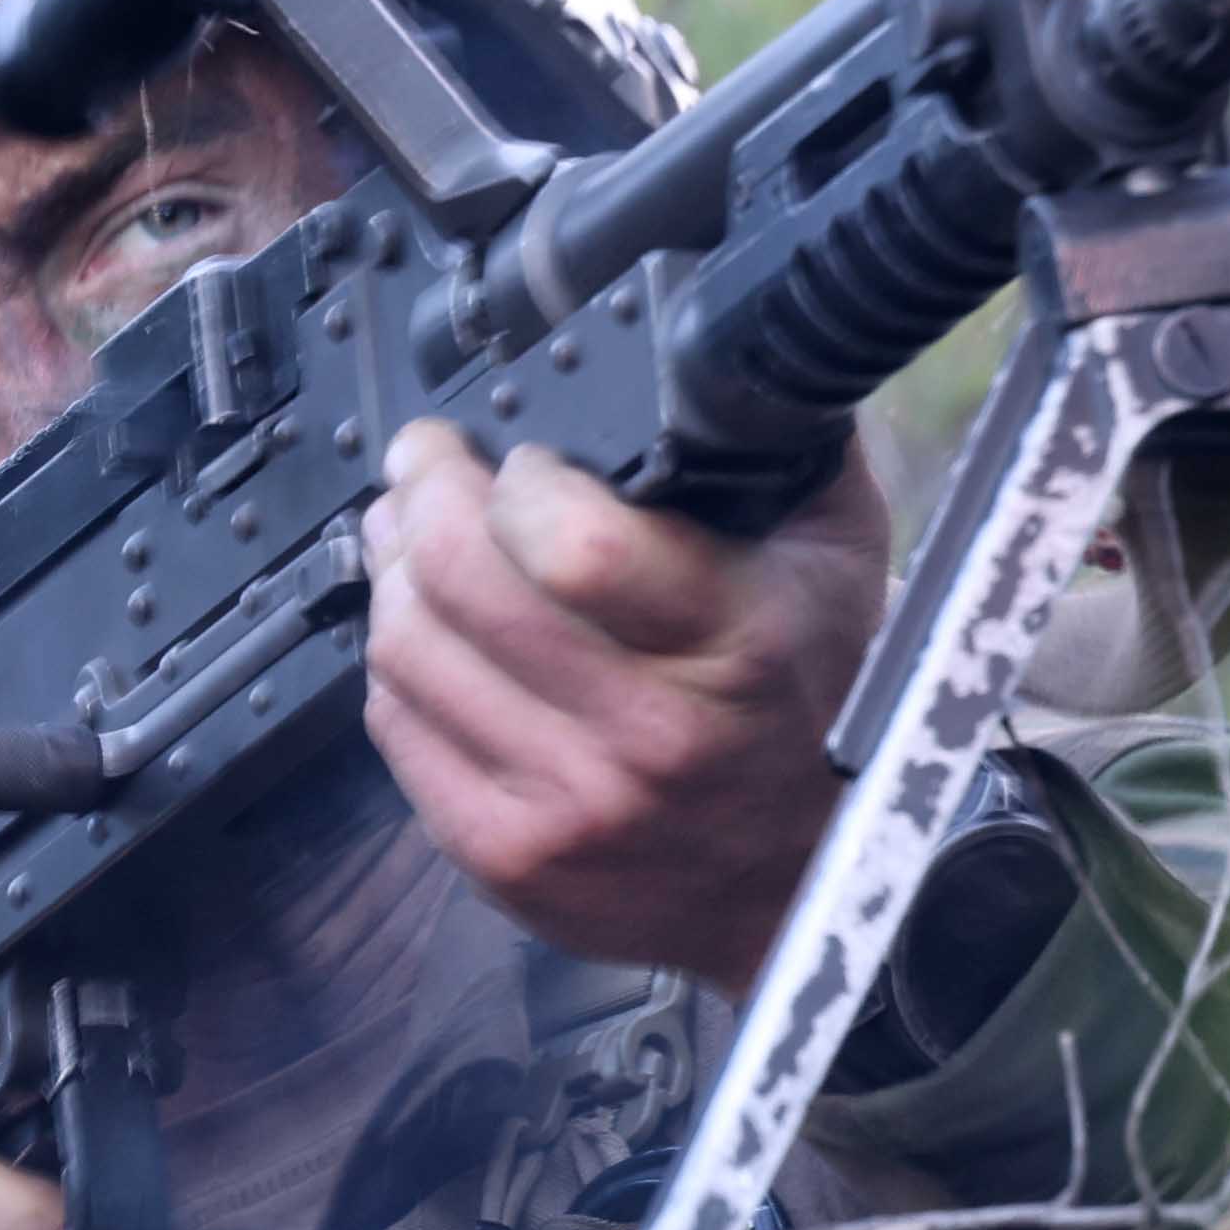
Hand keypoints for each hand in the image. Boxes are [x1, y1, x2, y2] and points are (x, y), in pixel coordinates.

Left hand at [362, 419, 893, 992]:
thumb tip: (713, 349)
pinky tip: (427, 631)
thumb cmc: (807, 700)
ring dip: (393, 573)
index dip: (520, 480)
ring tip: (410, 537)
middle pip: (462, 581)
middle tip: (425, 462)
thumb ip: (778, 448)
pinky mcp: (504, 857)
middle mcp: (647, 736)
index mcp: (734, 646)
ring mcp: (567, 806)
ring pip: (410, 647)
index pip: (572, 542)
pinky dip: (396, 661)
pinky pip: (397, 724)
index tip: (517, 455)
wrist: (796, 880)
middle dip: (424, 493)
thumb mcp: (836, 559)